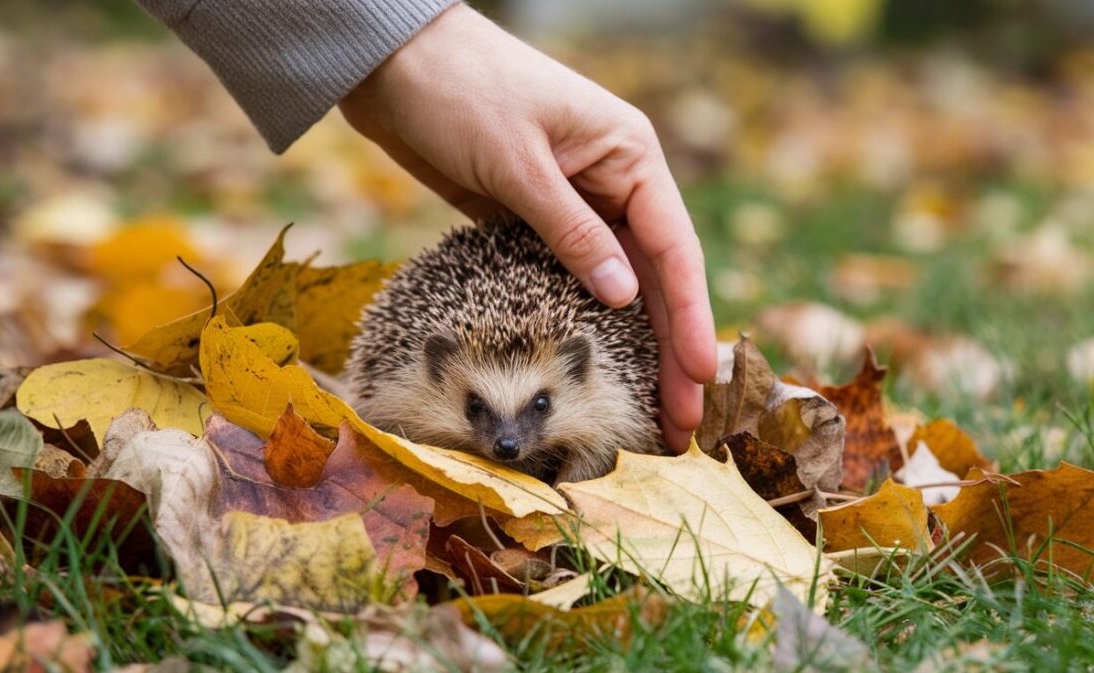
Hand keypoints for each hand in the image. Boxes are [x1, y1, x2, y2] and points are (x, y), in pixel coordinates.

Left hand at [338, 4, 716, 449]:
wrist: (390, 63)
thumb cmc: (460, 89)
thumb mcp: (518, 162)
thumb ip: (570, 231)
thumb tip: (625, 298)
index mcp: (629, 155)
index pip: (673, 247)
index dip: (691, 316)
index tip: (702, 375)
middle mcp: (613, 183)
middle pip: (653, 278)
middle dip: (669, 350)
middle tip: (681, 422)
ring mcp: (574, 204)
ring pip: (615, 287)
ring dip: (630, 348)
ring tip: (646, 412)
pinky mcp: (532, 221)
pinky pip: (567, 280)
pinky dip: (582, 324)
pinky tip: (591, 368)